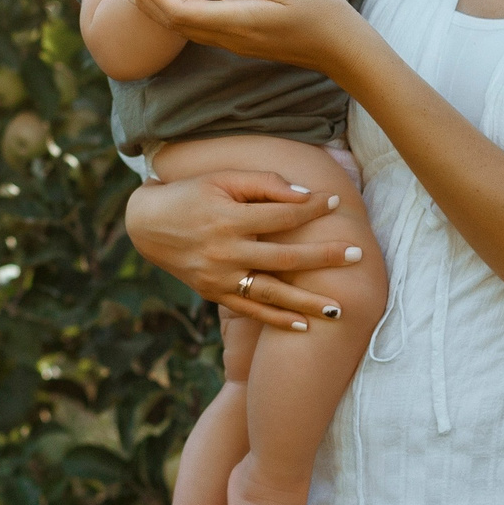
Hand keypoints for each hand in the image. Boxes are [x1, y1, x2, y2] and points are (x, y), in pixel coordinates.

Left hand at [124, 0, 364, 79]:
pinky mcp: (242, 41)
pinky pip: (200, 29)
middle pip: (174, 23)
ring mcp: (235, 43)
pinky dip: (179, 13)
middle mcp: (228, 37)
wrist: (341, 46)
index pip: (178, 11)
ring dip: (159, 7)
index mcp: (233, 20)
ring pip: (184, 27)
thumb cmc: (316, 9)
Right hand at [125, 170, 360, 327]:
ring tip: (339, 309)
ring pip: (271, 293)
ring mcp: (219, 277)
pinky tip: (304, 326)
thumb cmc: (190, 194)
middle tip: (356, 255)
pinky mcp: (214, 293)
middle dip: (322, 257)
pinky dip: (277, 320)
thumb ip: (263, 184)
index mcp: (228, 218)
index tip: (336, 203)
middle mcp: (225, 251)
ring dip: (307, 302)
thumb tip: (303, 195)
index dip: (311, 208)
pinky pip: (250, 310)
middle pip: (284, 258)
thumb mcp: (221, 178)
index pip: (281, 215)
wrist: (147, 224)